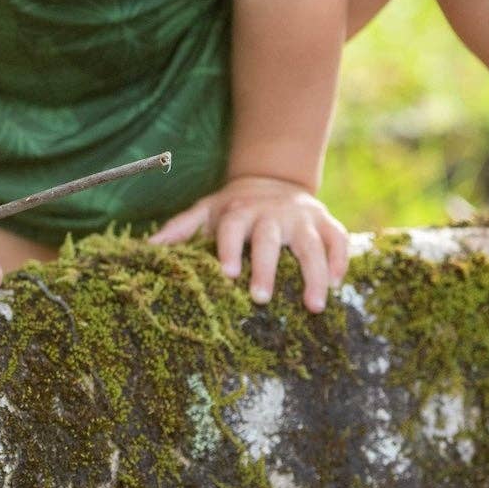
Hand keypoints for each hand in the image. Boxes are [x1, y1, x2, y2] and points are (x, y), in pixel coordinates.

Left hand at [147, 175, 348, 312]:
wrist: (272, 180)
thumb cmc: (234, 208)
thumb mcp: (207, 210)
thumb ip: (182, 227)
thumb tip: (148, 247)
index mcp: (241, 210)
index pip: (233, 227)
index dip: (230, 248)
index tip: (228, 275)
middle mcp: (272, 212)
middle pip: (270, 238)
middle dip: (267, 267)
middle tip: (260, 298)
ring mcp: (302, 217)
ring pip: (311, 244)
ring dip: (314, 273)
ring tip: (314, 307)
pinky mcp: (326, 221)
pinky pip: (338, 239)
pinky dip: (340, 260)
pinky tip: (339, 285)